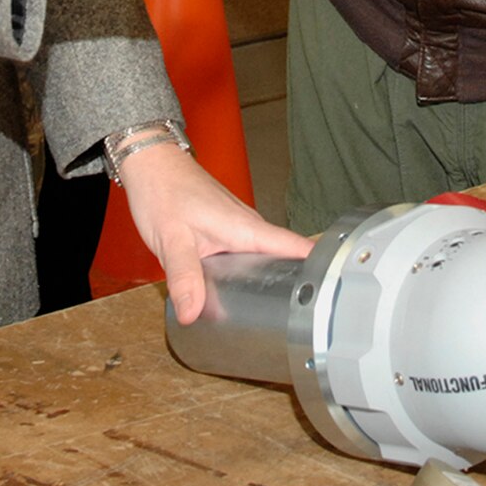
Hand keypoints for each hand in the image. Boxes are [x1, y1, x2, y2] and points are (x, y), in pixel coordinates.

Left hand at [117, 143, 311, 322]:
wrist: (152, 166)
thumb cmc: (163, 192)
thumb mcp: (171, 240)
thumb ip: (184, 277)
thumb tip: (192, 313)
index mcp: (244, 227)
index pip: (294, 246)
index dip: (318, 265)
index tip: (333, 290)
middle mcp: (247, 227)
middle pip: (285, 257)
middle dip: (299, 282)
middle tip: (307, 318)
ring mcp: (237, 229)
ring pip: (264, 257)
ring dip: (274, 279)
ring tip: (282, 314)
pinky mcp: (225, 232)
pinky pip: (247, 256)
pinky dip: (251, 273)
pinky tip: (242, 293)